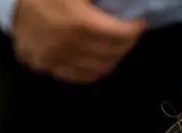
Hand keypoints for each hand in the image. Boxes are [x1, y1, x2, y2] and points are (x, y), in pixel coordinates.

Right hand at [12, 0, 143, 83]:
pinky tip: (96, 57)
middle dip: (126, 43)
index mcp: (78, 22)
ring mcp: (55, 59)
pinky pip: (78, 76)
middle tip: (127, 32)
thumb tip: (124, 5)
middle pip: (112, 53)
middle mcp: (68, 46)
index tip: (137, 21)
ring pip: (98, 69)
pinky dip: (93, 69)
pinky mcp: (45, 66)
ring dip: (112, 57)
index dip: (134, 29)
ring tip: (113, 44)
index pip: (119, 35)